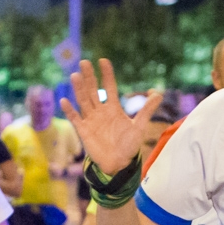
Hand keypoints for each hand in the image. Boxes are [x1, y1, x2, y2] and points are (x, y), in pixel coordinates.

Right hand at [60, 59, 162, 173]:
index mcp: (113, 109)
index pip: (110, 87)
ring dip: (79, 89)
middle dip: (89, 77)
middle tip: (85, 62)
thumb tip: (158, 93)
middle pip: (93, 90)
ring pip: (83, 101)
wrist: (119, 164)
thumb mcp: (140, 126)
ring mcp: (91, 120)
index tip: (103, 61)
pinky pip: (75, 118)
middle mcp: (100, 111)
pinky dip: (70, 111)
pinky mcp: (84, 130)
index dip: (107, 75)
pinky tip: (65, 101)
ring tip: (75, 76)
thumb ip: (147, 109)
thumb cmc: (129, 145)